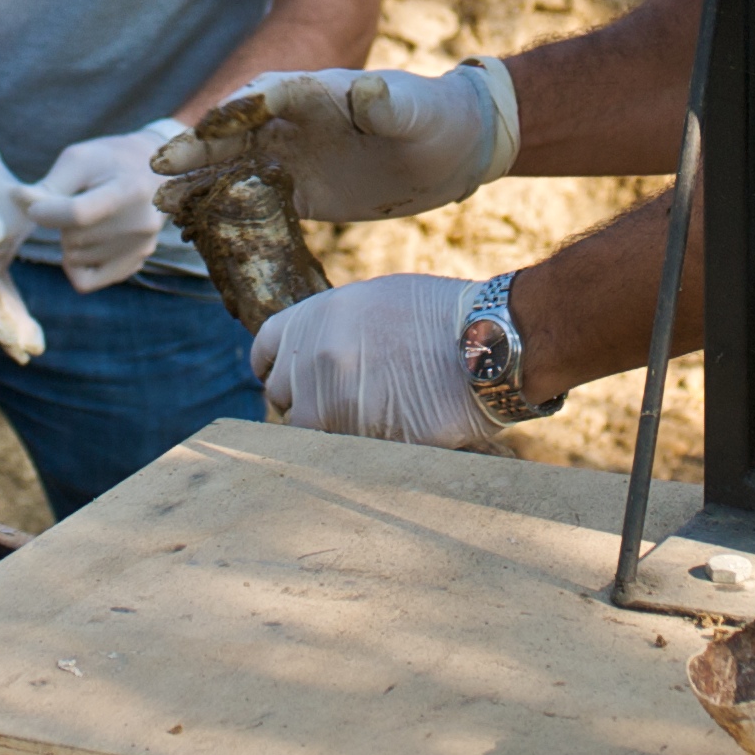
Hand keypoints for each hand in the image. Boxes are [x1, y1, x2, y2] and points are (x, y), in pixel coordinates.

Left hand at [28, 119, 184, 291]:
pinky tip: (84, 242)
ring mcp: (141, 247)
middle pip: (73, 238)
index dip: (46, 213)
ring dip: (69, 242)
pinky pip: (85, 281)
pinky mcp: (136, 263)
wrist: (155, 172)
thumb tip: (17, 200)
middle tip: (75, 202)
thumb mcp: (81, 159)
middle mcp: (140, 223)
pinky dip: (74, 265)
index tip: (33, 206)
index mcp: (129, 190)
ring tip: (86, 218)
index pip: (78, 214)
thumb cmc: (111, 160)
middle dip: (60, 223)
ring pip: (74, 260)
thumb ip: (50, 184)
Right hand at [158, 62, 518, 222]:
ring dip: (201, 181)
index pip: (268, 95)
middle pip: (238, 131)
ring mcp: (297, 156)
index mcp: (319, 92)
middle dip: (199, 147)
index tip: (205, 125)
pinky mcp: (305, 191)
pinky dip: (227, 209)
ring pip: (237, 166)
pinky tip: (196, 225)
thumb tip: (369, 90)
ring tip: (163, 201)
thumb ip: (389, 103)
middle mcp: (298, 121)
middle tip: (160, 165)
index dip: (236, 110)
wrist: (455, 148)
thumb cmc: (438, 116)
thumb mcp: (416, 109)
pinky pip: (257, 199)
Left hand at [252, 274, 487, 448]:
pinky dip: (356, 452)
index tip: (285, 378)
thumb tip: (314, 351)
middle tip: (340, 404)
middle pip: (284, 396)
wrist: (488, 340)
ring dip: (331, 430)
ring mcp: (332, 401)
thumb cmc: (443, 316)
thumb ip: (335, 327)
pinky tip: (385, 438)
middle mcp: (313, 358)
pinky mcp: (356, 439)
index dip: (276, 367)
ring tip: (370, 422)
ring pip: (310, 432)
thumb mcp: (377, 300)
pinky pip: (340, 454)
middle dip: (306, 401)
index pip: (267, 351)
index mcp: (315, 317)